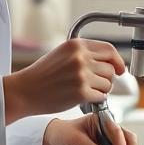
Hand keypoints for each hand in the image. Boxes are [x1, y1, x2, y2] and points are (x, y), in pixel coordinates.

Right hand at [3, 39, 126, 122]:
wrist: (23, 91)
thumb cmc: (42, 75)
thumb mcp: (62, 54)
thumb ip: (84, 54)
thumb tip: (111, 62)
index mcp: (76, 45)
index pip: (109, 50)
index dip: (117, 61)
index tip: (119, 69)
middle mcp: (80, 58)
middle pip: (111, 68)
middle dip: (107, 78)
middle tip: (97, 85)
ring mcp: (81, 75)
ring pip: (108, 83)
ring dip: (102, 89)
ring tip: (87, 91)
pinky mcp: (81, 92)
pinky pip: (101, 96)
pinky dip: (96, 99)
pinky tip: (84, 98)